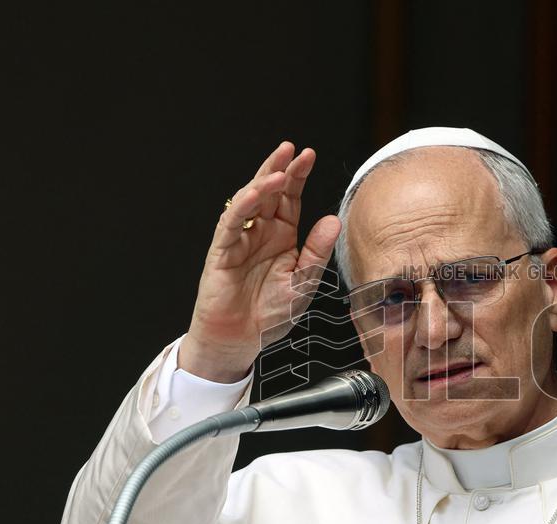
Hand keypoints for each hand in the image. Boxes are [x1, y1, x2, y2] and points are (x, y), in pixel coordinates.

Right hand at [179, 141, 340, 382]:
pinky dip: (242, 207)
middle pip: (269, 192)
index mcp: (282, 236)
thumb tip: (334, 220)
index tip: (308, 155)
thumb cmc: (269, 314)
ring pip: (248, 202)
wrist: (240, 340)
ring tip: (279, 169)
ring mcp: (240, 239)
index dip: (298, 176)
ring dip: (262, 183)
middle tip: (292, 150)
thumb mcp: (304, 282)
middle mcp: (261, 232)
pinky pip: (231, 224)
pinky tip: (254, 194)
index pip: (291, 199)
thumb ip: (318, 251)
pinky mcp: (222, 252)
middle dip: (280, 169)